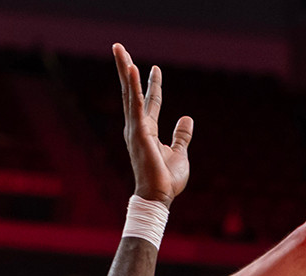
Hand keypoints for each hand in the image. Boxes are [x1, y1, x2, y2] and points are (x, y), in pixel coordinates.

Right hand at [113, 44, 191, 204]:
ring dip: (125, 70)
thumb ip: (181, 135)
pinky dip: (134, 87)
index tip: (155, 68)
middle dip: (126, 69)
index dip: (152, 84)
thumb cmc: (166, 180)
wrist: (159, 197)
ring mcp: (135, 129)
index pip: (150, 101)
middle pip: (131, 92)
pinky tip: (132, 70)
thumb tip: (187, 118)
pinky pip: (136, 105)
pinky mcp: (138, 132)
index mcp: (147, 130)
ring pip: (129, 93)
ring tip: (120, 50)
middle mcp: (137, 126)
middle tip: (119, 48)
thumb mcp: (180, 153)